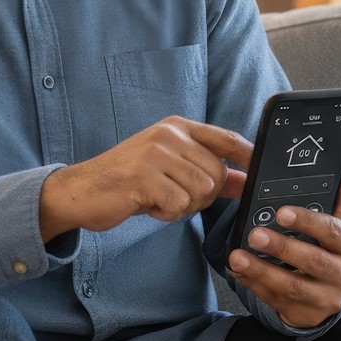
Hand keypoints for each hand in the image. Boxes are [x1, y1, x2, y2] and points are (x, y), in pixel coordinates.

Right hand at [39, 116, 252, 240]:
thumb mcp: (169, 166)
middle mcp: (169, 134)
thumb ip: (207, 171)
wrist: (80, 190)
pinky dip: (167, 213)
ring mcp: (156, 153)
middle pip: (217, 172)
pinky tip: (148, 205)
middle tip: (175, 197)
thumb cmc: (128, 180)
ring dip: (184, 206)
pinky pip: (178, 203)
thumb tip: (244, 179)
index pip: (226, 137)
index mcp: (178, 127)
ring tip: (159, 200)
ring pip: (201, 189)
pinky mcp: (144, 176)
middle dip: (203, 195)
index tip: (260, 171)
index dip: (248, 155)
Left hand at [226, 177, 340, 328]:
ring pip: (292, 286)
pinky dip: (255, 285)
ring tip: (237, 257)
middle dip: (281, 247)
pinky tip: (240, 272)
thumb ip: (334, 207)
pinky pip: (277, 300)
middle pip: (313, 260)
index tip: (281, 212)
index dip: (307, 221)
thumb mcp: (335, 228)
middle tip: (255, 235)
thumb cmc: (330, 250)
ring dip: (261, 270)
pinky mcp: (308, 316)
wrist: (330, 290)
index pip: (333, 231)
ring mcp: (328, 300)